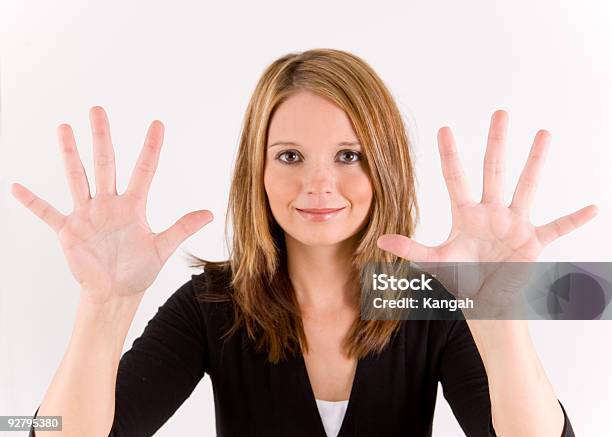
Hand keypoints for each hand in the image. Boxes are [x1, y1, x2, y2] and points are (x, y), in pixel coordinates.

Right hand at [11, 106, 213, 303]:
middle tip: (97, 109)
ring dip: (70, 154)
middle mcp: (109, 204)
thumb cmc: (139, 270)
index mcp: (133, 206)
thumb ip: (182, 228)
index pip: (144, 170)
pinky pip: (48, 213)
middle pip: (105, 163)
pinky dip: (32, 202)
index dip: (151, 147)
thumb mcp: (162, 248)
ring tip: (64, 128)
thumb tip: (211, 214)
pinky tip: (16, 186)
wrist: (115, 292)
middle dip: (102, 137)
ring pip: (77, 178)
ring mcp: (87, 215)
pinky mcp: (68, 231)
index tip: (158, 123)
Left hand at [376, 110, 597, 316]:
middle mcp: (491, 212)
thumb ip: (411, 250)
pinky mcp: (533, 242)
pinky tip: (592, 208)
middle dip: (496, 142)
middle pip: (493, 170)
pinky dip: (573, 220)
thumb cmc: (462, 280)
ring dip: (534, 162)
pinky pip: (556, 228)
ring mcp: (514, 225)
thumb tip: (380, 241)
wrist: (487, 304)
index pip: (455, 178)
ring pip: (525, 186)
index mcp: (465, 215)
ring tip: (543, 134)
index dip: (449, 155)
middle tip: (500, 112)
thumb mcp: (437, 262)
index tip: (444, 129)